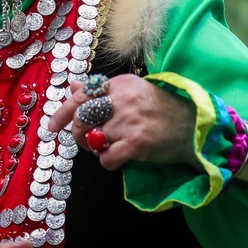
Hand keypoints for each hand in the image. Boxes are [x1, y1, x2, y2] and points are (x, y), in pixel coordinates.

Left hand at [48, 74, 197, 170]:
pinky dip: (108, 162)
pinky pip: (107, 158)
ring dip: (96, 149)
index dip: (62, 114)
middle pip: (81, 119)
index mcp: (120, 84)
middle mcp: (123, 100)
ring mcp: (130, 121)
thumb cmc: (161, 110)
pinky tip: (119, 158)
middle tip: (87, 141)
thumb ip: (102, 91)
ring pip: (93, 140)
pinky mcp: (137, 143)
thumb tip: (73, 86)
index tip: (52, 127)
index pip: (80, 97)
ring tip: (111, 146)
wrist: (196, 128)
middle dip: (78, 134)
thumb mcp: (133, 92)